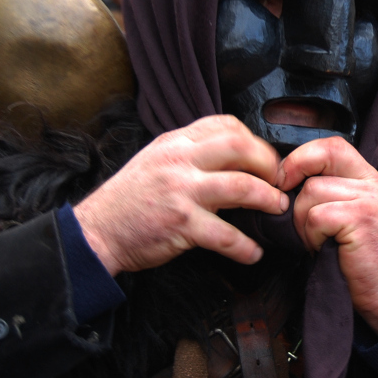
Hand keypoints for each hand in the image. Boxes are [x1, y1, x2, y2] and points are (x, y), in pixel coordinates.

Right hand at [74, 115, 288, 275]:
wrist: (98, 230)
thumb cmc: (130, 198)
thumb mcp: (156, 161)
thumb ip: (189, 154)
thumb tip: (233, 156)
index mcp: (175, 143)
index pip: (225, 125)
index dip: (254, 141)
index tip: (265, 159)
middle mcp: (179, 161)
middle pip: (240, 147)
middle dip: (268, 164)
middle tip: (279, 181)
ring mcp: (181, 191)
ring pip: (240, 187)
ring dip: (268, 200)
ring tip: (278, 209)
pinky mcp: (181, 224)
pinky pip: (225, 236)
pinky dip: (245, 247)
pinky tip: (253, 252)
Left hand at [278, 136, 377, 338]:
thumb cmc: (356, 257)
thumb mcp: (344, 214)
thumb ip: (326, 190)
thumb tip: (281, 178)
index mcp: (366, 177)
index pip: (331, 145)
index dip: (301, 157)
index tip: (284, 180)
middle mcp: (372, 182)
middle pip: (318, 160)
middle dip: (294, 183)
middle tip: (288, 208)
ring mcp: (369, 199)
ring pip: (311, 192)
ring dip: (302, 221)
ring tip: (317, 239)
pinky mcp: (361, 219)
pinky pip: (316, 216)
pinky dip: (311, 236)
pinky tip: (324, 247)